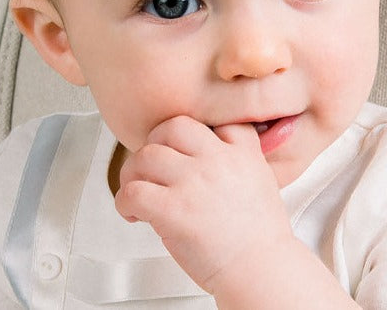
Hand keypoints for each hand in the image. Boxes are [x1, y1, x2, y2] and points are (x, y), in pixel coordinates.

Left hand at [114, 115, 293, 293]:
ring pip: (145, 156)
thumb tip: (200, 154)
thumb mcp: (260, 179)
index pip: (213, 116)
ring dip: (133, 173)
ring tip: (137, 188)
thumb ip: (236, 157)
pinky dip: (124, 201)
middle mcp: (216, 160)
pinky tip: (134, 212)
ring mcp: (193, 182)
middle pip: (172, 127)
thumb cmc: (258, 237)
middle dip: (155, 142)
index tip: (182, 144)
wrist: (262, 270)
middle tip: (151, 163)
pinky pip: (132, 192)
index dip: (192, 128)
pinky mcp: (173, 210)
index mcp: (240, 152)